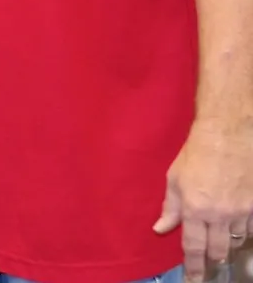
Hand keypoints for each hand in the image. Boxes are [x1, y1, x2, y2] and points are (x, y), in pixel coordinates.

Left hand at [153, 116, 252, 274]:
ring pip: (237, 240)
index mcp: (195, 209)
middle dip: (213, 260)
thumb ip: (170, 207)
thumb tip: (160, 229)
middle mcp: (219, 215)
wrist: (228, 135)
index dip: (194, 268)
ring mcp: (242, 211)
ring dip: (229, 244)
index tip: (194, 280)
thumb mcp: (174, 179)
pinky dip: (244, 230)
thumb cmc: (196, 154)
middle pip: (219, 250)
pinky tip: (238, 226)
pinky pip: (251, 227)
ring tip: (222, 243)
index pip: (194, 248)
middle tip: (210, 263)